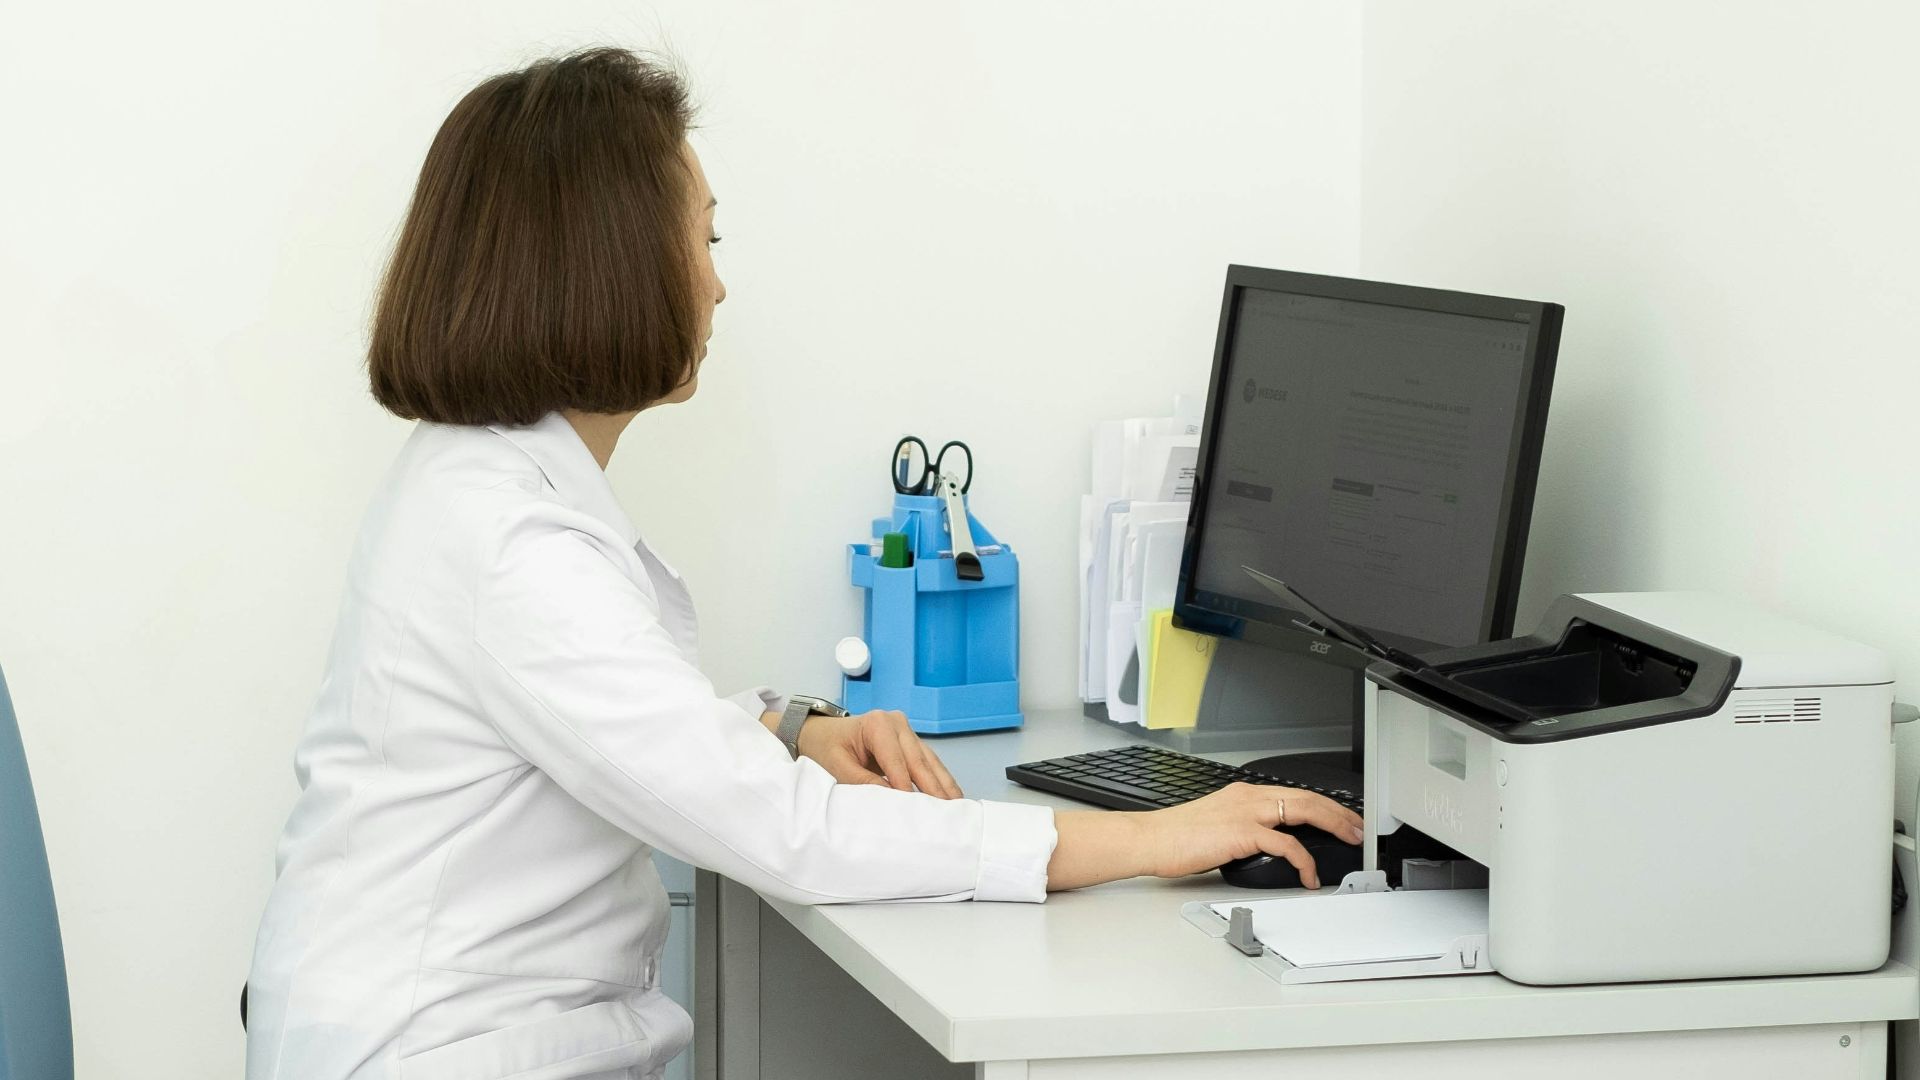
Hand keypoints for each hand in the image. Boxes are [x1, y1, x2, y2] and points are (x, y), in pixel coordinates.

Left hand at [796, 709, 963, 798]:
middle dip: (934, 788)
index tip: (917, 810)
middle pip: (919, 761)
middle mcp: (897, 724)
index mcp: (877, 724)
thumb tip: (890, 797)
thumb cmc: (825, 746)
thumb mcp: (836, 764)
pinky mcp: (910, 742)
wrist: (821, 731)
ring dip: (944, 785)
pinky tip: (951, 795)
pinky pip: (928, 762)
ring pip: (930, 762)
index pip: (896, 761)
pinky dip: (939, 780)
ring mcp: (907, 732)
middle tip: (948, 813)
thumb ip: (861, 780)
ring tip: (958, 807)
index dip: (906, 786)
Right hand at [1140, 783, 1364, 888]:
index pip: (1294, 793)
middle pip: (1307, 797)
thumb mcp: (1217, 826)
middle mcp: (1248, 797)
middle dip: (1339, 812)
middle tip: (1359, 827)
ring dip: (1333, 825)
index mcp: (1244, 794)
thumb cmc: (1176, 838)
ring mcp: (1246, 812)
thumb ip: (1244, 829)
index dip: (1325, 805)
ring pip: (1303, 811)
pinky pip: (1286, 844)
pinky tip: (1309, 876)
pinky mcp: (1242, 832)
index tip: (1342, 817)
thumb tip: (1266, 847)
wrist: (1151, 839)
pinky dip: (1304, 860)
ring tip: (1349, 841)